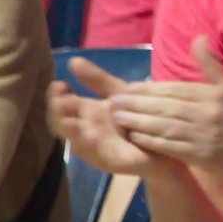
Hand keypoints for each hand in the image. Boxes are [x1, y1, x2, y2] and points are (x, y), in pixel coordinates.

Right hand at [51, 62, 148, 177]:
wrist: (166, 141)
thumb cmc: (137, 115)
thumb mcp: (119, 93)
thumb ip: (97, 80)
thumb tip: (73, 60)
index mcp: (85, 113)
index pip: (61, 103)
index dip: (56, 95)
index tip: (59, 84)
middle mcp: (85, 130)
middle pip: (63, 123)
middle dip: (58, 113)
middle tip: (59, 101)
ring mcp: (96, 147)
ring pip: (77, 140)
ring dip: (72, 131)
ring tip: (66, 120)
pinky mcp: (112, 161)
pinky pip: (99, 155)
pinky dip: (93, 146)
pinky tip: (90, 135)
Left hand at [110, 39, 222, 185]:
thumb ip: (210, 65)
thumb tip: (199, 38)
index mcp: (213, 95)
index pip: (175, 89)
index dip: (149, 89)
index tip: (128, 88)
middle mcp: (207, 113)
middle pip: (165, 106)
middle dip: (136, 104)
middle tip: (114, 102)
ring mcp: (202, 135)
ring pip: (164, 126)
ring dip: (138, 122)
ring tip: (118, 118)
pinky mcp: (199, 155)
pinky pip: (169, 146)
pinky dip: (150, 141)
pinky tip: (135, 137)